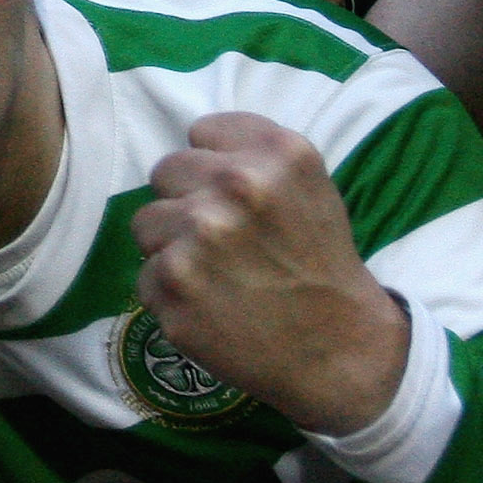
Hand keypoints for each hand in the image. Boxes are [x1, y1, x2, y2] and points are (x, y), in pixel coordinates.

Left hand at [131, 112, 407, 435]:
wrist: (338, 350)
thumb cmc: (319, 265)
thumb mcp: (309, 187)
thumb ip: (253, 156)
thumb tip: (192, 147)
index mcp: (278, 154)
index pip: (202, 132)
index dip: (214, 165)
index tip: (234, 196)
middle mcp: (236, 186)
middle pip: (165, 171)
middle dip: (187, 201)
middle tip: (222, 239)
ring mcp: (199, 235)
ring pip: (146, 222)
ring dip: (170, 246)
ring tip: (215, 273)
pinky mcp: (172, 285)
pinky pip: (144, 275)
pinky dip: (169, 294)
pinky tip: (209, 306)